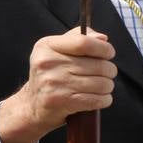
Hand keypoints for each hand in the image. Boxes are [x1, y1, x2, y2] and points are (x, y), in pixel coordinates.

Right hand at [0, 28, 116, 142]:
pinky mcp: (61, 101)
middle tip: (107, 74)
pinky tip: (101, 98)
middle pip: (98, 65)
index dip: (104, 48)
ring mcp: (54, 83)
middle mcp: (48, 63)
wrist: (33, 105)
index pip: (84, 43)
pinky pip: (97, 100)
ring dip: (108, 86)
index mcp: (47, 46)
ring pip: (101, 83)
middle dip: (109, 70)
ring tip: (102, 86)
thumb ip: (81, 38)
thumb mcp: (58, 50)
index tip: (109, 54)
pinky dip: (105, 100)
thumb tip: (103, 39)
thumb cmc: (52, 74)